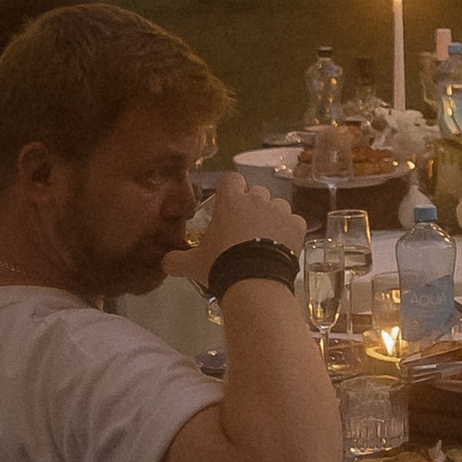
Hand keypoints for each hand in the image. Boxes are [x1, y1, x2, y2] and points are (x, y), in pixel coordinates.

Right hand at [172, 176, 306, 286]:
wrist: (254, 282)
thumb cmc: (221, 266)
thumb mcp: (192, 264)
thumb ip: (175, 260)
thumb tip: (164, 262)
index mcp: (231, 201)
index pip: (231, 179)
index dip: (230, 189)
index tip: (228, 204)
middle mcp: (257, 200)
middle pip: (256, 192)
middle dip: (252, 205)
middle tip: (244, 228)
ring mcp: (280, 211)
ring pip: (278, 205)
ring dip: (272, 217)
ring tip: (265, 239)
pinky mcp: (297, 226)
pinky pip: (294, 222)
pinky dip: (289, 231)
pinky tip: (281, 246)